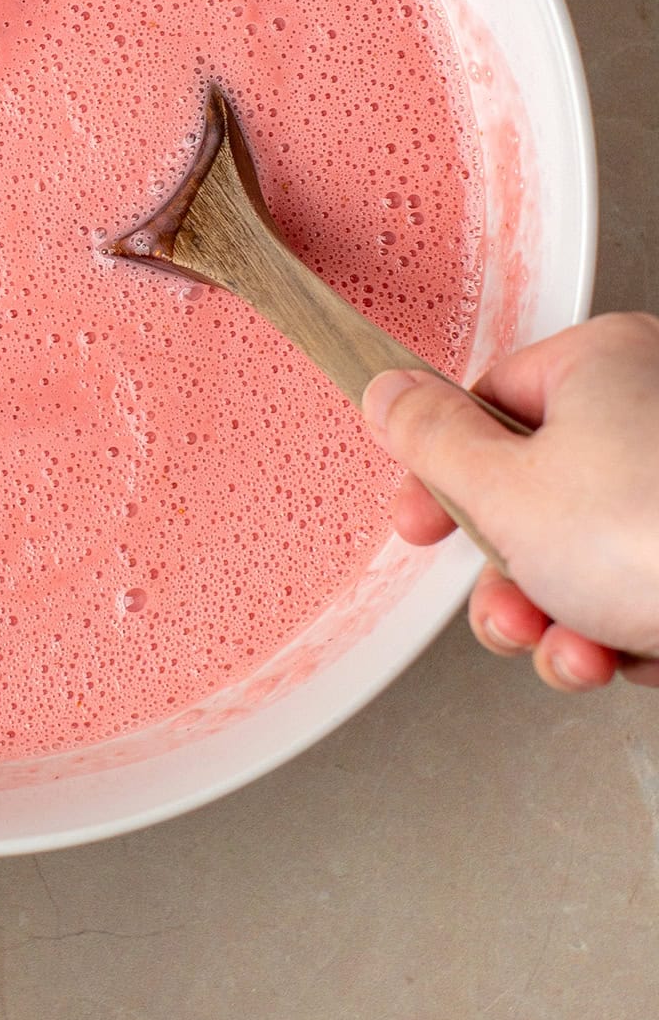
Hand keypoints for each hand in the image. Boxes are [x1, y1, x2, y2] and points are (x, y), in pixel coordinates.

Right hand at [363, 313, 658, 693]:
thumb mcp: (506, 491)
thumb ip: (432, 443)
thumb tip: (387, 393)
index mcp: (604, 364)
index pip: (489, 403)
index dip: (442, 475)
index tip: (418, 525)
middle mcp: (654, 412)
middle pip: (535, 496)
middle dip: (511, 580)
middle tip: (512, 610)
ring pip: (587, 559)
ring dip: (561, 623)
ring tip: (575, 650)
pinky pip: (642, 591)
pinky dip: (623, 633)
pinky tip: (624, 656)